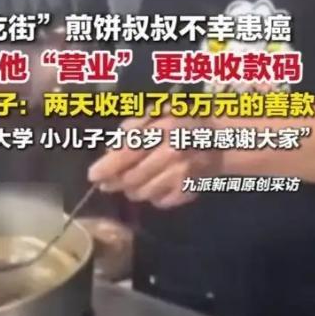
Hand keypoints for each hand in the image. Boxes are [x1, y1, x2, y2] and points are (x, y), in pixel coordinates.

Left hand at [88, 115, 221, 208]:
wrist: (221, 139)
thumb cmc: (181, 122)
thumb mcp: (156, 113)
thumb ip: (131, 129)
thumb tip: (109, 152)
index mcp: (163, 129)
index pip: (126, 155)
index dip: (106, 168)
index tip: (93, 176)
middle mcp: (173, 154)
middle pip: (131, 179)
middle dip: (116, 183)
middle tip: (109, 183)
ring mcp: (182, 175)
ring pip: (142, 194)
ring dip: (132, 190)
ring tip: (134, 181)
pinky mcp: (189, 191)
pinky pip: (159, 202)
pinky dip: (152, 196)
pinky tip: (155, 184)